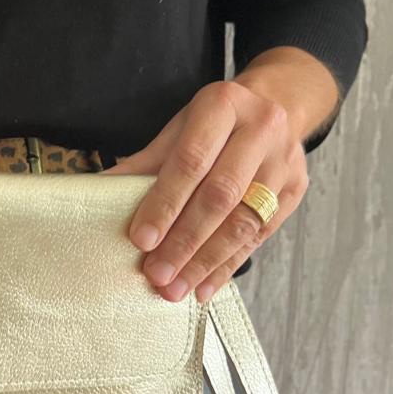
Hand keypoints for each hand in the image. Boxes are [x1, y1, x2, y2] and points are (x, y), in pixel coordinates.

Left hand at [102, 75, 310, 302]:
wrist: (278, 104)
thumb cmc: (215, 123)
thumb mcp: (180, 129)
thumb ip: (145, 164)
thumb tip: (97, 194)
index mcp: (224, 105)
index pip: (191, 161)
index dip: (165, 203)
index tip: (140, 240)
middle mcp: (261, 130)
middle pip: (221, 195)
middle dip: (185, 241)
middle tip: (157, 274)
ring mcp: (284, 162)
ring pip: (244, 221)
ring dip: (206, 262)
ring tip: (176, 289)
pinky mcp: (295, 191)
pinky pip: (259, 237)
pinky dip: (227, 266)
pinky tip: (204, 287)